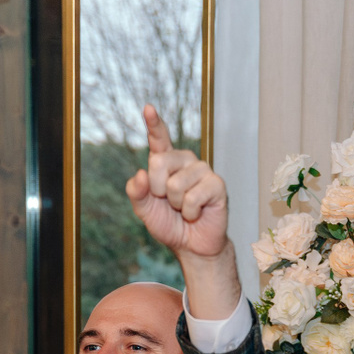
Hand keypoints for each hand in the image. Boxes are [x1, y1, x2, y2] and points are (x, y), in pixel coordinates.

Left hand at [125, 105, 228, 259]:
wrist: (191, 245)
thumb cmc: (169, 224)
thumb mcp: (145, 210)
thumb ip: (137, 193)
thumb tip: (140, 174)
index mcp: (166, 162)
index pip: (159, 139)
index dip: (154, 123)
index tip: (148, 108)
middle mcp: (184, 161)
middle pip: (159, 162)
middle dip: (158, 190)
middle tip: (169, 202)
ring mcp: (202, 170)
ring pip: (175, 185)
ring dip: (176, 205)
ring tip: (184, 209)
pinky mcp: (216, 184)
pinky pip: (192, 197)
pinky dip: (190, 212)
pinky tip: (196, 213)